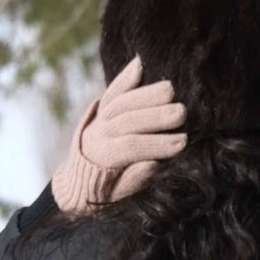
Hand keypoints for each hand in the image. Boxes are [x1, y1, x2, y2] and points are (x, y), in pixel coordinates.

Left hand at [51, 54, 187, 214]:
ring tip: (171, 89)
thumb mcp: (118, 196)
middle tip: (182, 113)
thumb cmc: (105, 192)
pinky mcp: (100, 109)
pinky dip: (125, 77)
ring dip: (147, 94)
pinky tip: (140, 63)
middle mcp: (97, 135)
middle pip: (127, 120)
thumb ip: (134, 180)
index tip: (182, 142)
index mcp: (102, 159)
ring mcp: (97, 119)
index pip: (130, 147)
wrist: (77, 182)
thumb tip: (152, 164)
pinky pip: (112, 91)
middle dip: (155, 116)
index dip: (156, 144)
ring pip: (121, 102)